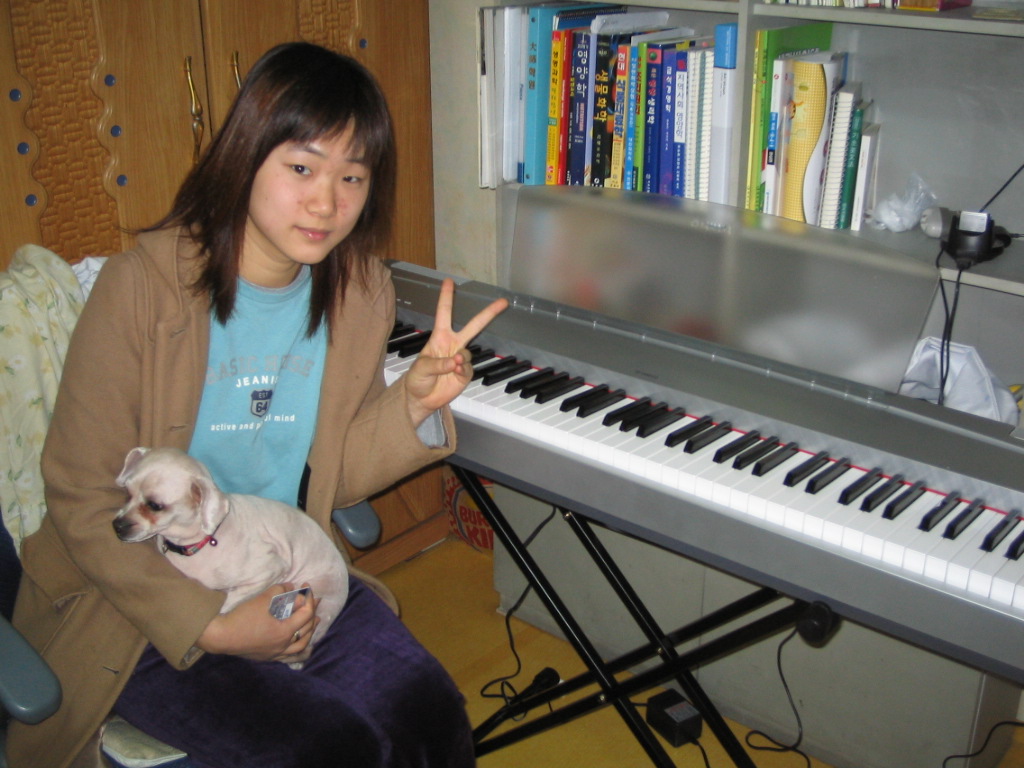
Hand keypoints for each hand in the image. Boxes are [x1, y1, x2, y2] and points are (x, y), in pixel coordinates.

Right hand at [197, 582, 319, 661]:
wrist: (221, 636)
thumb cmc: (243, 617)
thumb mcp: (263, 599)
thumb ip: (280, 591)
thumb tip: (291, 587)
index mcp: (285, 631)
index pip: (306, 613)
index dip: (309, 598)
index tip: (306, 586)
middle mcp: (284, 645)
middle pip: (306, 628)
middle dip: (312, 612)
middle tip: (314, 600)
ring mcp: (276, 653)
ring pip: (301, 645)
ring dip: (310, 632)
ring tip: (315, 622)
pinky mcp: (268, 657)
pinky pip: (290, 656)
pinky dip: (299, 651)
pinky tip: (303, 648)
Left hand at [403, 278, 507, 426]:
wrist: (421, 398)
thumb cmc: (417, 379)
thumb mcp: (421, 367)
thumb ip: (438, 363)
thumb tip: (455, 360)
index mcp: (439, 337)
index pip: (444, 313)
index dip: (446, 297)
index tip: (449, 281)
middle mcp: (452, 344)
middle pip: (473, 326)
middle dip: (488, 313)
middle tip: (503, 302)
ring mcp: (460, 358)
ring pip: (467, 353)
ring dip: (459, 360)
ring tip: (449, 368)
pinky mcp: (465, 373)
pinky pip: (468, 368)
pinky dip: (461, 371)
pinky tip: (453, 375)